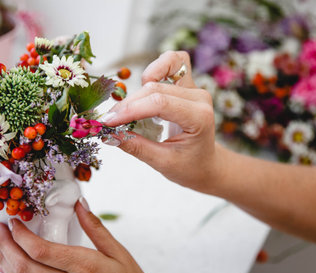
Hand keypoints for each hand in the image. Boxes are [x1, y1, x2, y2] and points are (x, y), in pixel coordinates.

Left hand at [0, 200, 156, 272]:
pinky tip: (9, 271)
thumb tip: (81, 205)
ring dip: (5, 264)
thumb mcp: (119, 253)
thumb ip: (96, 228)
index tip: (15, 222)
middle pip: (25, 267)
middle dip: (6, 246)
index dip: (21, 235)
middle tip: (0, 231)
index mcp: (84, 268)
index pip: (41, 251)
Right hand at [102, 51, 219, 192]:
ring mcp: (194, 88)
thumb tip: (109, 134)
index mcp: (199, 117)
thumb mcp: (162, 163)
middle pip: (155, 90)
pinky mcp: (187, 85)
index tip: (109, 122)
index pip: (159, 103)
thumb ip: (136, 146)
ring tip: (126, 111)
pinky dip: (156, 67)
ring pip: (158, 76)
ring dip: (137, 91)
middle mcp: (199, 97)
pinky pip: (173, 62)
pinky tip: (144, 82)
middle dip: (128, 105)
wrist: (206, 165)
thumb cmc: (189, 167)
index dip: (130, 110)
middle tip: (110, 122)